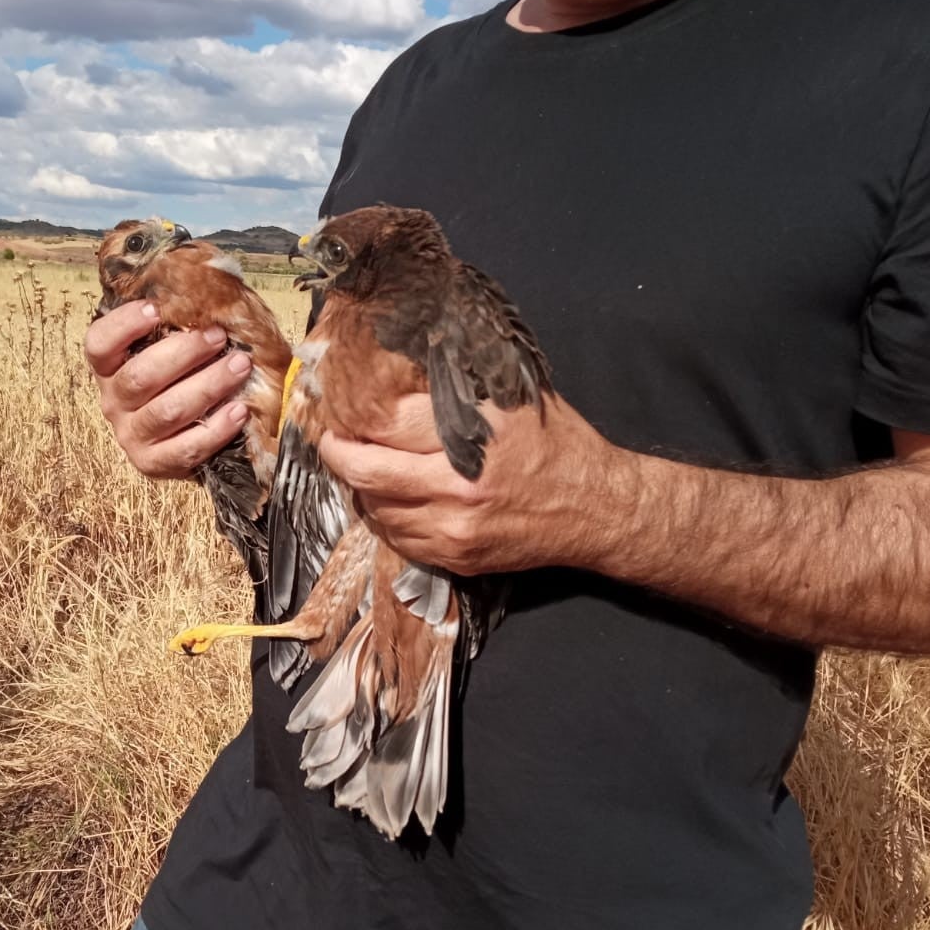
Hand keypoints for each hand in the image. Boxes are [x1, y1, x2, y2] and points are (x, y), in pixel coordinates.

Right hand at [84, 299, 252, 479]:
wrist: (187, 435)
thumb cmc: (184, 377)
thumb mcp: (174, 346)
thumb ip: (183, 320)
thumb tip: (215, 275)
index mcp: (109, 367)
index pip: (98, 344)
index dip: (122, 326)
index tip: (154, 309)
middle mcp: (113, 401)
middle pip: (140, 377)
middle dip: (184, 353)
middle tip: (218, 336)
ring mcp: (131, 435)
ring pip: (166, 411)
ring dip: (207, 385)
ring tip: (239, 365)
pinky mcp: (153, 464)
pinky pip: (185, 448)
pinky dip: (215, 429)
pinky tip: (239, 410)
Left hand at [318, 393, 633, 575]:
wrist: (596, 508)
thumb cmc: (555, 443)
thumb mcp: (510, 398)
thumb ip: (454, 390)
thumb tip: (395, 371)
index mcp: (473, 435)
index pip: (386, 424)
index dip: (353, 415)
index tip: (341, 406)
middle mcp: (459, 485)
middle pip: (366, 471)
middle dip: (338, 452)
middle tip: (333, 438)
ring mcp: (455, 528)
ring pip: (376, 508)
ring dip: (361, 486)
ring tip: (364, 465)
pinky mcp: (456, 557)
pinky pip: (397, 539)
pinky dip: (386, 516)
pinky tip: (393, 497)